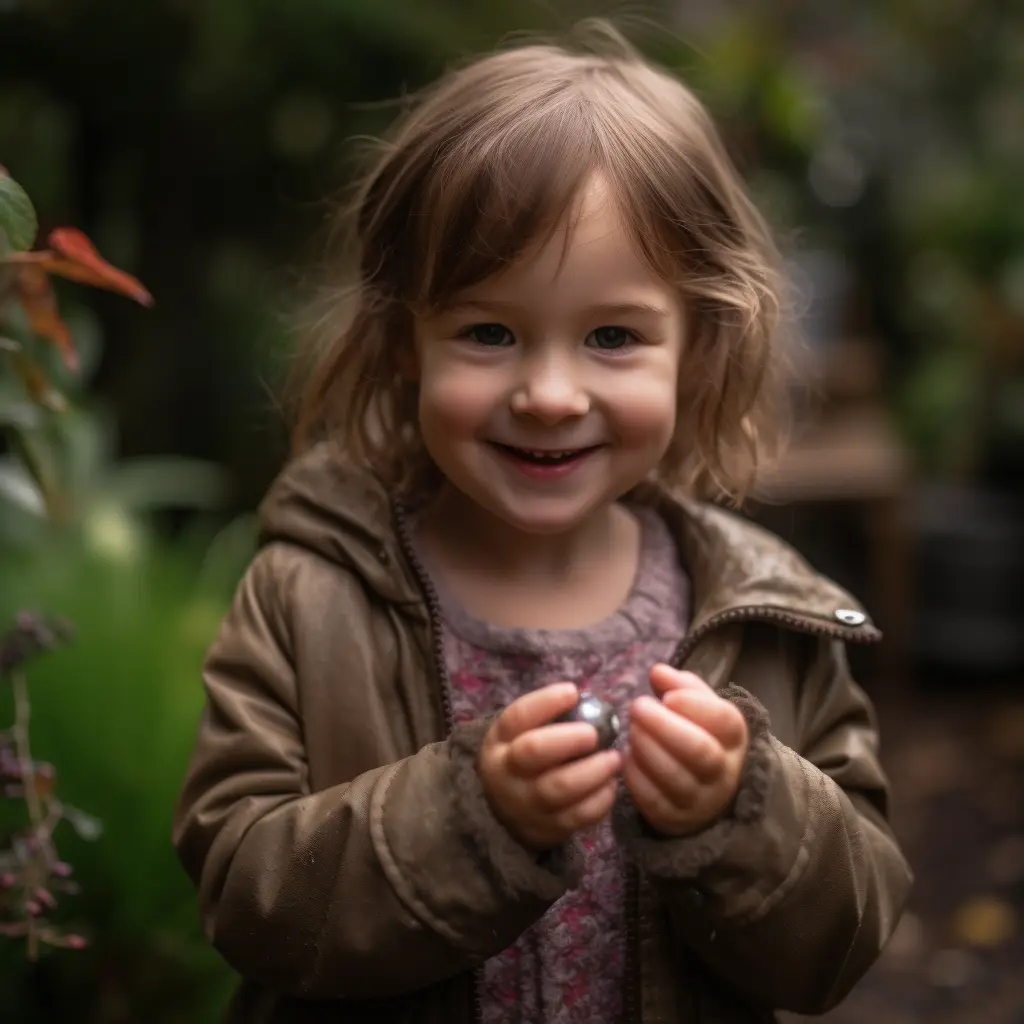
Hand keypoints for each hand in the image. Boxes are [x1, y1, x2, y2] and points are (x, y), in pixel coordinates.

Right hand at [478, 683, 621, 851]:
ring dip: (593, 771)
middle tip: (595, 733)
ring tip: (615, 758)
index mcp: (500, 740)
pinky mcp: (546, 830)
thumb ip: (548, 719)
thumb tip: (593, 702)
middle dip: (569, 739)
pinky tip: (610, 785)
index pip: (518, 716)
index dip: (546, 702)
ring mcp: (525, 804)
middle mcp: (506, 772)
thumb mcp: (521, 735)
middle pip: (534, 751)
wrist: (507, 811)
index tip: (573, 692)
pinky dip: (600, 800)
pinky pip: (577, 816)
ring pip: (559, 788)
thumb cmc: (525, 760)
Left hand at [623, 665, 748, 836]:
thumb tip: (657, 672)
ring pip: (676, 777)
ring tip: (630, 729)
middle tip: (637, 706)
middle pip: (699, 751)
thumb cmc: (699, 737)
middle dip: (663, 726)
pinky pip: (653, 801)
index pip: (725, 721)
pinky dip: (636, 776)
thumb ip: (681, 686)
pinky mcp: (676, 820)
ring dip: (647, 748)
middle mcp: (724, 772)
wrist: (706, 793)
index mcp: (734, 739)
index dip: (694, 705)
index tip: (667, 696)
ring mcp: (702, 800)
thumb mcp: (699, 708)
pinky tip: (625, 757)